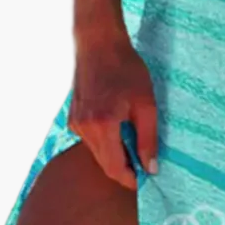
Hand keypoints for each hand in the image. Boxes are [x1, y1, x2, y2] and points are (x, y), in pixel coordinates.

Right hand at [67, 28, 159, 188]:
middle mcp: (83, 128)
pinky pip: (92, 139)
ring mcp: (75, 123)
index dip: (130, 179)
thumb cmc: (126, 69)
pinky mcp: (73, 117)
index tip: (146, 180)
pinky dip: (106, 140)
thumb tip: (150, 168)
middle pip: (104, 163)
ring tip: (135, 137)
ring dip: (116, 153)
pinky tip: (119, 124)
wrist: (99, 43)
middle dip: (125, 167)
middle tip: (146, 162)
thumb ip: (148, 138)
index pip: (114, 168)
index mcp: (102, 126)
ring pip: (98, 152)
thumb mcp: (146, 103)